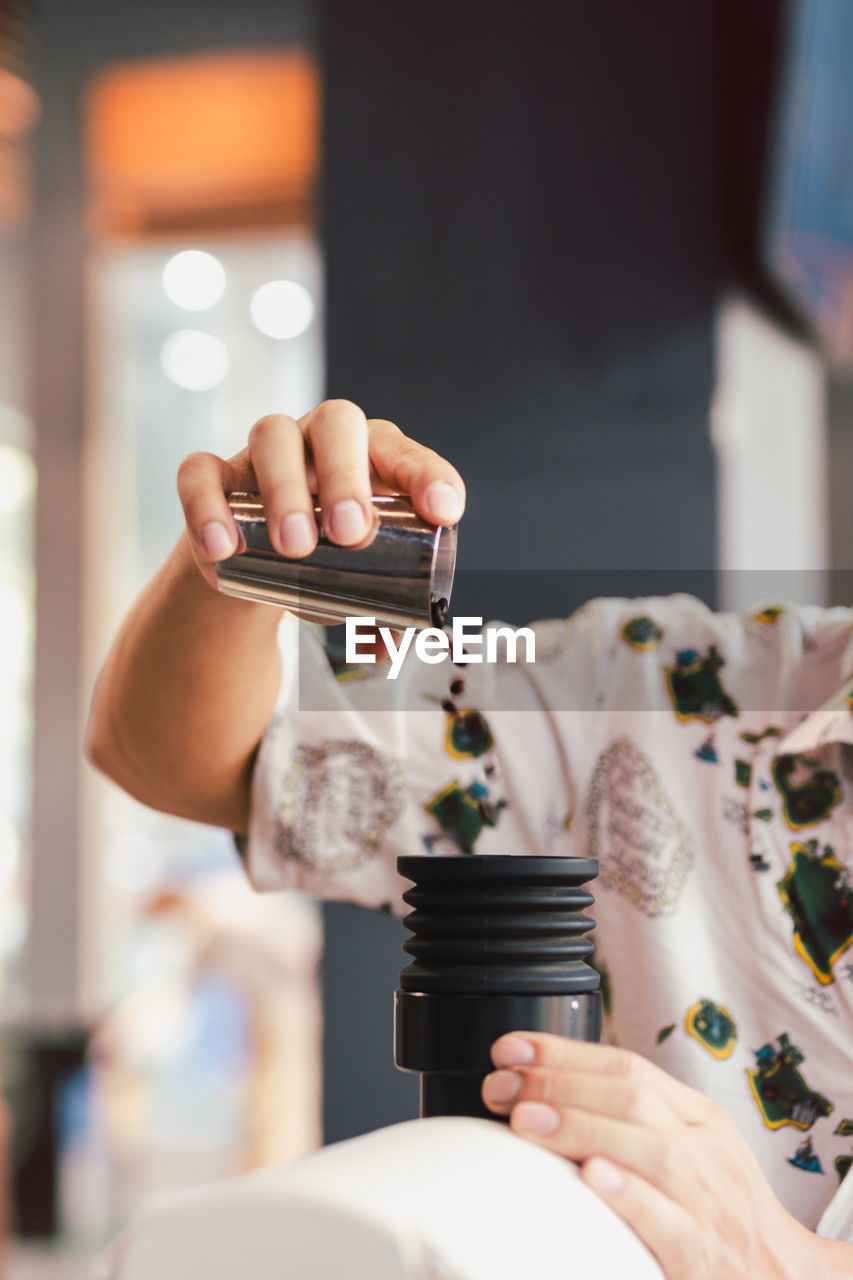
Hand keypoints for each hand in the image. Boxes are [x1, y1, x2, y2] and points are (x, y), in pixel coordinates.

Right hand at [176, 400, 465, 590]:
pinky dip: (208, 508)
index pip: (405, 453)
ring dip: (286, 489)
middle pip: (337, 425)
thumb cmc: (327, 562)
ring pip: (272, 437)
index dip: (426, 475)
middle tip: (352, 534)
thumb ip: (389, 614)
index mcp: (373, 457)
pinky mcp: (213, 476)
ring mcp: (262, 453)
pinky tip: (224, 550)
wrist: (254, 567)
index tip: (442, 511)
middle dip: (346, 476)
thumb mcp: (365, 585)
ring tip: (296, 547)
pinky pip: (200, 474)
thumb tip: (398, 646)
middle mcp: (320, 440)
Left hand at [482, 1032, 832, 1279]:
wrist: (783, 1278)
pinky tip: (593, 1178)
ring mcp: (706, 1203)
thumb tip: (545, 1089)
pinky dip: (631, 1196)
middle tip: (502, 1087)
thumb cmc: (721, 1211)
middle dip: (559, 1084)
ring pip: (650, 1149)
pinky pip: (670, 1222)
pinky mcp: (702, 1256)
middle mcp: (704, 1151)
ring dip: (581, 1128)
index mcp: (698, 1118)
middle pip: (633, 1097)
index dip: (563, 1053)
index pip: (627, 1066)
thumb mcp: (691, 1149)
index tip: (509, 1050)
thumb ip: (631, 1119)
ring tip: (527, 1120)